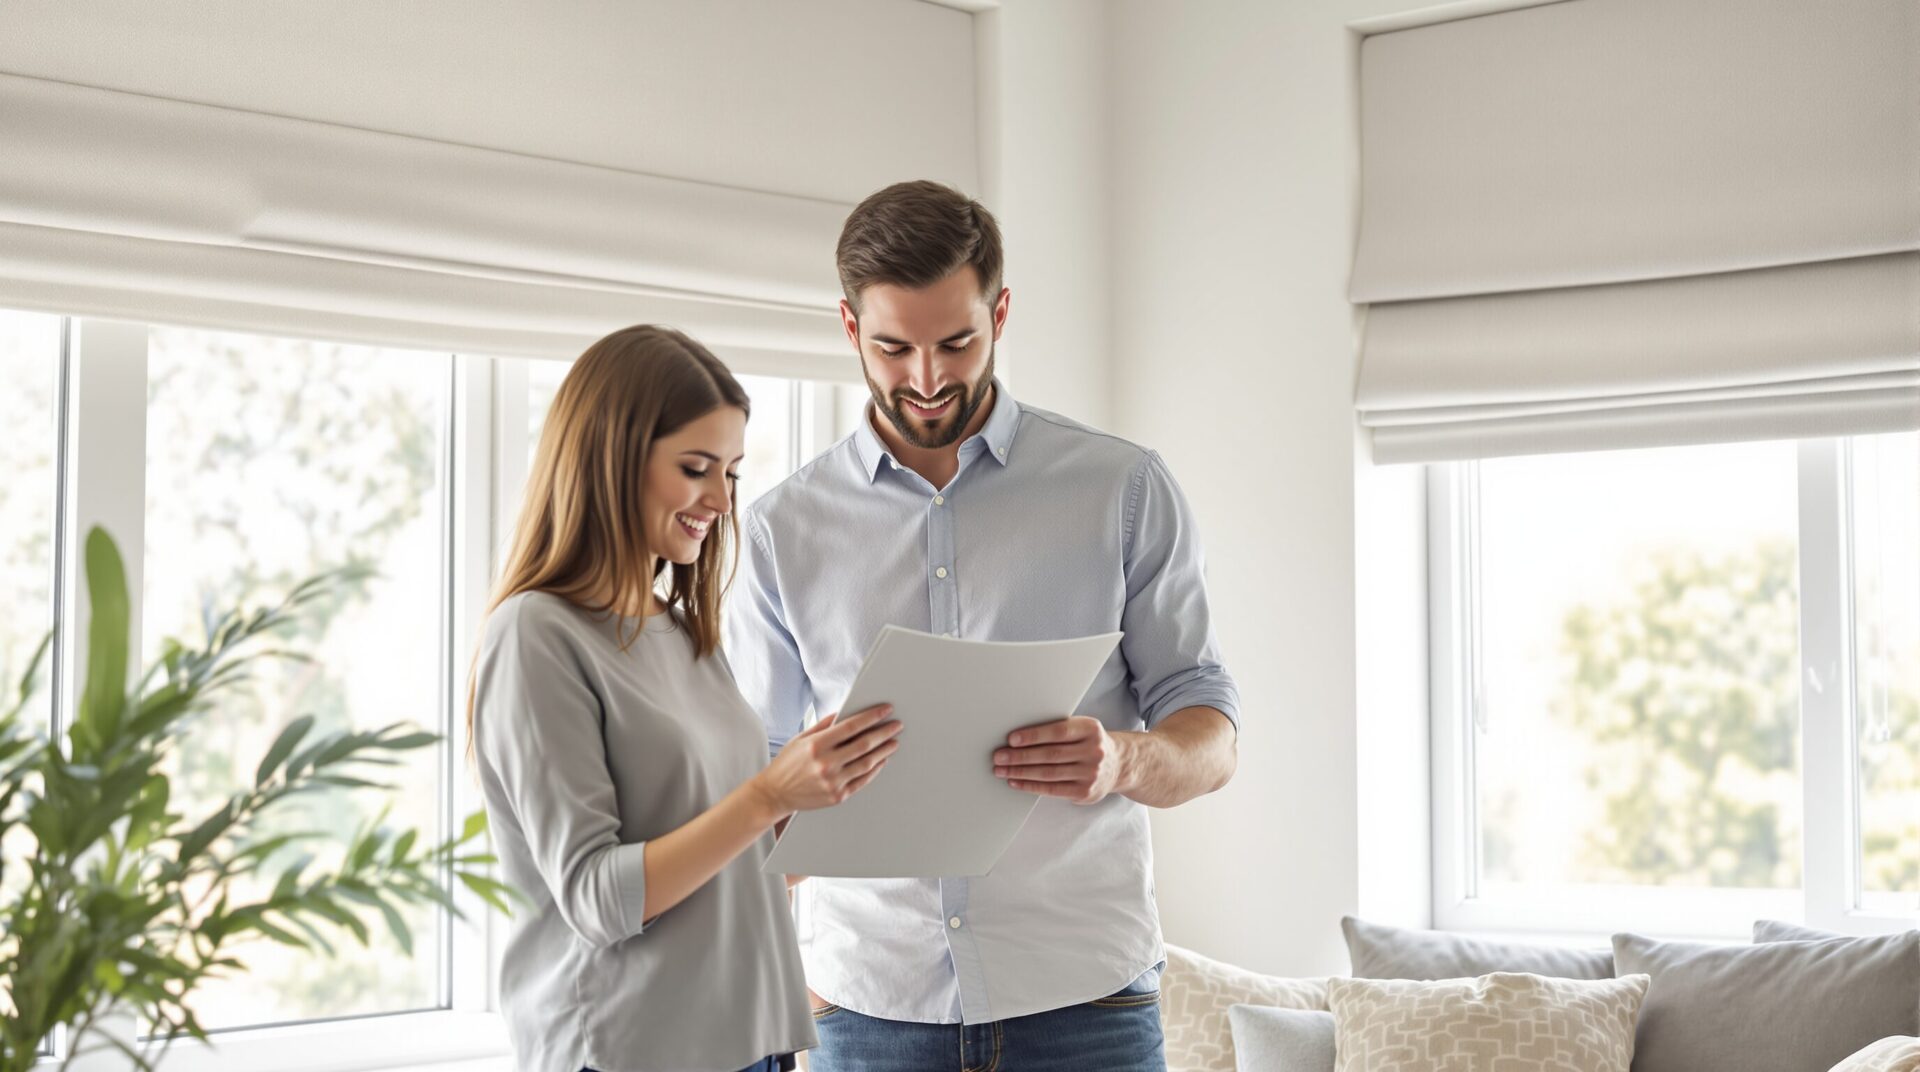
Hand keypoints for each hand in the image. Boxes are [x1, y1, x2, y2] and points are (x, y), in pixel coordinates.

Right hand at [752, 705, 900, 817]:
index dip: (872, 717)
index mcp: (817, 745)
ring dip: (884, 751)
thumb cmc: (787, 764)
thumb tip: (845, 713)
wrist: (774, 793)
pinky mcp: (837, 796)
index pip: (852, 726)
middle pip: (864, 745)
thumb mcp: (801, 739)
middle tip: (896, 725)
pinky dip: (874, 770)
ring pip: (867, 763)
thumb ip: (823, 725)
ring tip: (893, 742)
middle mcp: (826, 763)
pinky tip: (881, 761)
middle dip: (884, 733)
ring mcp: (833, 781)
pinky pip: (862, 781)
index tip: (885, 710)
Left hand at [992, 715, 1128, 804]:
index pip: (1058, 732)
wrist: (1118, 765)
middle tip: (999, 756)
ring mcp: (1090, 774)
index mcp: (1090, 729)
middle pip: (1050, 754)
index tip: (1012, 739)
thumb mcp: (1082, 729)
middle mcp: (1093, 751)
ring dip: (1020, 772)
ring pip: (1049, 773)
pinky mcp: (1085, 792)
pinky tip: (1015, 782)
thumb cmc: (1089, 743)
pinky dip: (1030, 786)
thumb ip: (1058, 729)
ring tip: (1001, 770)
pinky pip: (1052, 789)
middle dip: (1020, 756)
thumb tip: (1019, 736)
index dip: (1033, 735)